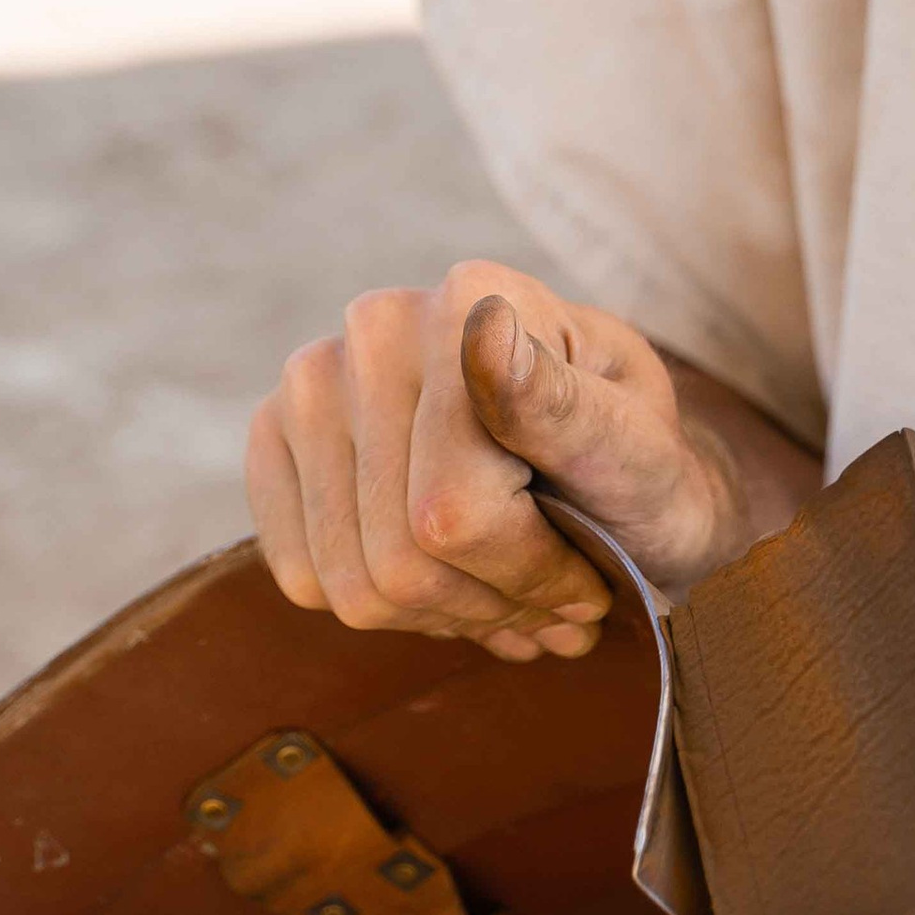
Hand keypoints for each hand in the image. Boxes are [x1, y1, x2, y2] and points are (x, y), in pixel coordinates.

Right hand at [245, 264, 759, 659]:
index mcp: (475, 299)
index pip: (455, 514)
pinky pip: (304, 578)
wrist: (613, 486)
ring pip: (352, 585)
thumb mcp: (639, 448)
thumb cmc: (639, 472)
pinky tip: (453, 579)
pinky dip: (389, 610)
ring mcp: (312, 379)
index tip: (591, 582)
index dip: (532, 576)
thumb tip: (485, 328)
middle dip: (493, 604)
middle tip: (556, 600)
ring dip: (447, 616)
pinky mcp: (275, 437)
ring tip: (511, 592)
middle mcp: (376, 325)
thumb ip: (563, 403)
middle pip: (399, 560)